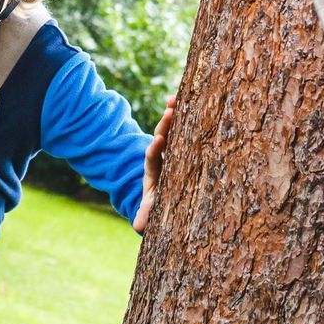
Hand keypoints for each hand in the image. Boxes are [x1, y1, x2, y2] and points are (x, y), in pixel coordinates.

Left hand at [132, 94, 176, 234]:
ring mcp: (171, 149)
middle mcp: (162, 156)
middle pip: (162, 137)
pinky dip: (183, 115)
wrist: (163, 194)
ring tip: (175, 99)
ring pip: (171, 130)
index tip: (157, 140)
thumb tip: (138, 226)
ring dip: (173, 114)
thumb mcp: (152, 210)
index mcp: (154, 171)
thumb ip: (146, 215)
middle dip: (165, 125)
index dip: (155, 150)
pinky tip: (185, 97)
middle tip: (169, 110)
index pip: (153, 158)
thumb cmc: (160, 204)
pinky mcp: (182, 146)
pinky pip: (182, 129)